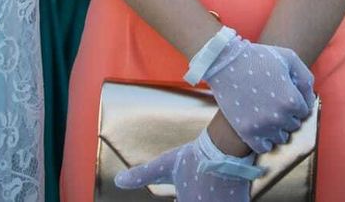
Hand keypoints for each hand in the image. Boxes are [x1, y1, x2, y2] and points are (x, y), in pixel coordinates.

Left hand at [114, 129, 257, 201]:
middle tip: (195, 190)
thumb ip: (141, 174)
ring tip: (204, 189)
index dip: (180, 201)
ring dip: (208, 197)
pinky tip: (218, 193)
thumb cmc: (194, 156)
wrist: (226, 148)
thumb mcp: (165, 164)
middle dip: (196, 198)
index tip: (177, 198)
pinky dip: (223, 198)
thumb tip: (118, 180)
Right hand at [201, 36, 314, 153]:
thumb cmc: (259, 57)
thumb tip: (309, 100)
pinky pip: (264, 148)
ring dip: (277, 128)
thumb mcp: (289, 58)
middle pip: (293, 125)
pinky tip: (260, 127)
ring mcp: (262, 126)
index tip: (284, 93)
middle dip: (287, 115)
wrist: (225, 62)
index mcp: (291, 99)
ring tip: (267, 113)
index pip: (304, 111)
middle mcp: (279, 116)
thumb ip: (306, 79)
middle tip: (274, 101)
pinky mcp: (246, 132)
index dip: (295, 101)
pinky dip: (264, 141)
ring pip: (280, 138)